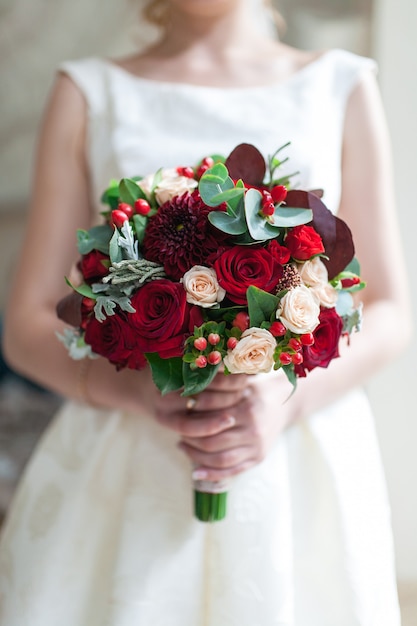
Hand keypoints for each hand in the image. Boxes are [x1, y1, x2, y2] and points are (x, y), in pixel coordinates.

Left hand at [155, 371, 293, 481]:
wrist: (283, 405)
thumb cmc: (255, 391)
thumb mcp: (240, 384)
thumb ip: (220, 389)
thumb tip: (190, 394)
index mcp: (247, 410)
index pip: (212, 421)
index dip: (193, 422)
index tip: (180, 418)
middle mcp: (253, 431)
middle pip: (213, 443)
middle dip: (192, 441)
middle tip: (179, 435)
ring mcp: (257, 447)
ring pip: (221, 460)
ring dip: (197, 457)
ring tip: (183, 448)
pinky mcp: (258, 458)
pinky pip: (232, 471)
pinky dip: (213, 475)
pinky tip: (197, 473)